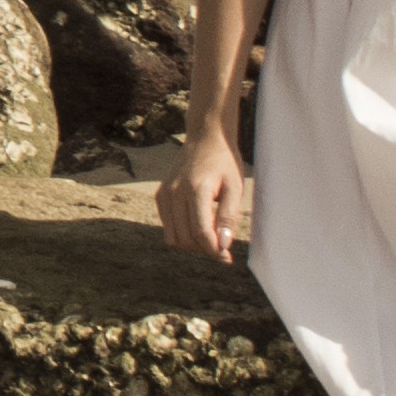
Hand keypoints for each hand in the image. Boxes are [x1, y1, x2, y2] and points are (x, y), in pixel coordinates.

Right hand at [160, 131, 252, 262]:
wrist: (205, 138)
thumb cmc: (224, 162)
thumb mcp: (235, 187)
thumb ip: (228, 217)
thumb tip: (224, 245)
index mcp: (196, 189)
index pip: (201, 232)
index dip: (215, 250)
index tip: (227, 258)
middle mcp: (175, 192)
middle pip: (185, 239)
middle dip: (204, 249)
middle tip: (222, 248)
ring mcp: (165, 194)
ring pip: (173, 238)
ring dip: (192, 245)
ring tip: (210, 238)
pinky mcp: (160, 196)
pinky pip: (168, 227)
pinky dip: (182, 233)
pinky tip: (197, 224)